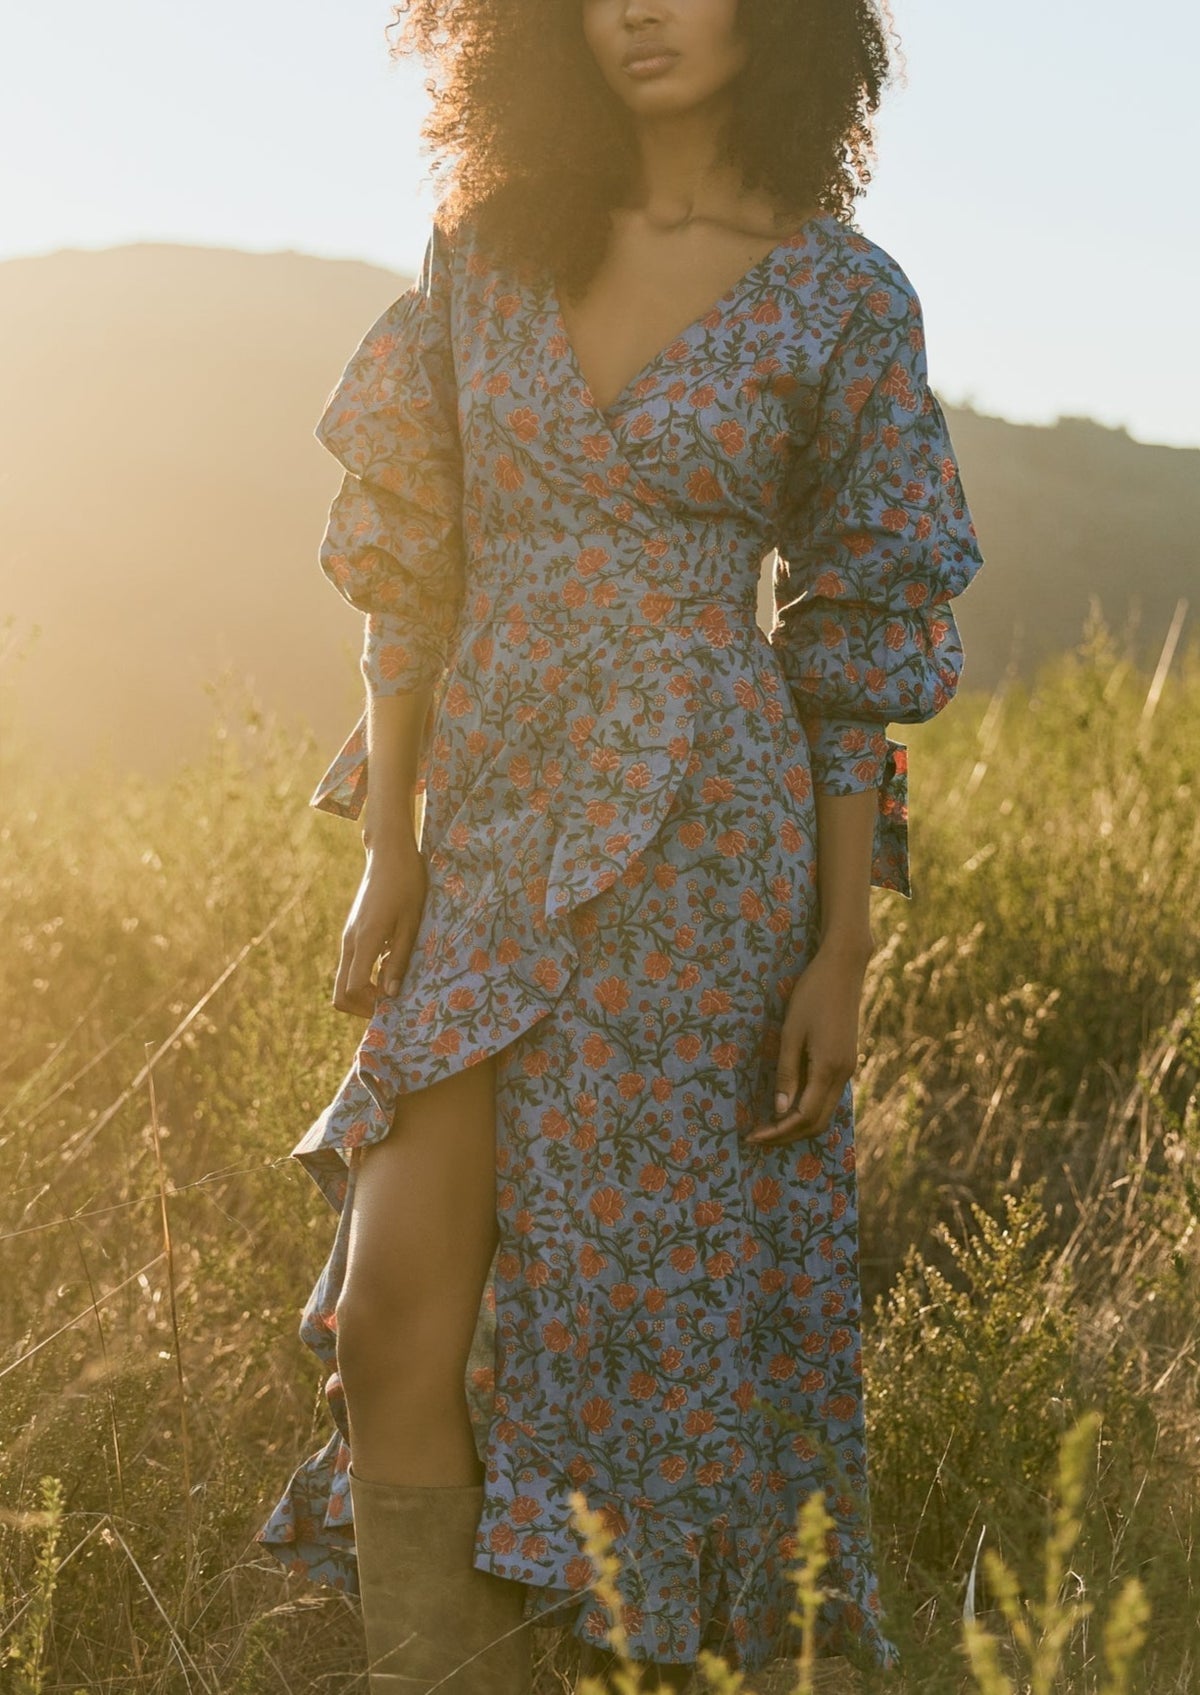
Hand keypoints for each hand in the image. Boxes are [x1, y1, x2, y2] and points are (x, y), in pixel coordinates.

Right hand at [332, 841, 427, 1017]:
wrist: (390, 853)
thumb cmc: (407, 884)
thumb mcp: (411, 923)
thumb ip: (399, 960)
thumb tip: (390, 995)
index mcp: (364, 940)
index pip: (350, 990)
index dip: (369, 1006)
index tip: (394, 1005)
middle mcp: (350, 942)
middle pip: (340, 992)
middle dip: (362, 1007)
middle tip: (392, 1004)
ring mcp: (349, 937)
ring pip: (345, 980)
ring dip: (365, 991)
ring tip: (395, 986)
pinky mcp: (353, 932)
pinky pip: (353, 964)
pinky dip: (365, 976)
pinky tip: (391, 966)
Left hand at [746, 938, 871, 1145]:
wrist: (843, 968)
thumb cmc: (812, 994)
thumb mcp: (791, 1032)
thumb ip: (787, 1072)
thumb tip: (779, 1110)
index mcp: (829, 1068)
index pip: (803, 1117)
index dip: (778, 1132)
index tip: (753, 1137)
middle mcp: (843, 1074)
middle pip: (818, 1122)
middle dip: (788, 1135)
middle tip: (758, 1137)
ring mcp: (848, 1068)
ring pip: (825, 1111)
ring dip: (798, 1123)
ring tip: (769, 1124)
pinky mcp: (846, 1060)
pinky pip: (828, 1096)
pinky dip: (808, 1108)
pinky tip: (788, 1103)